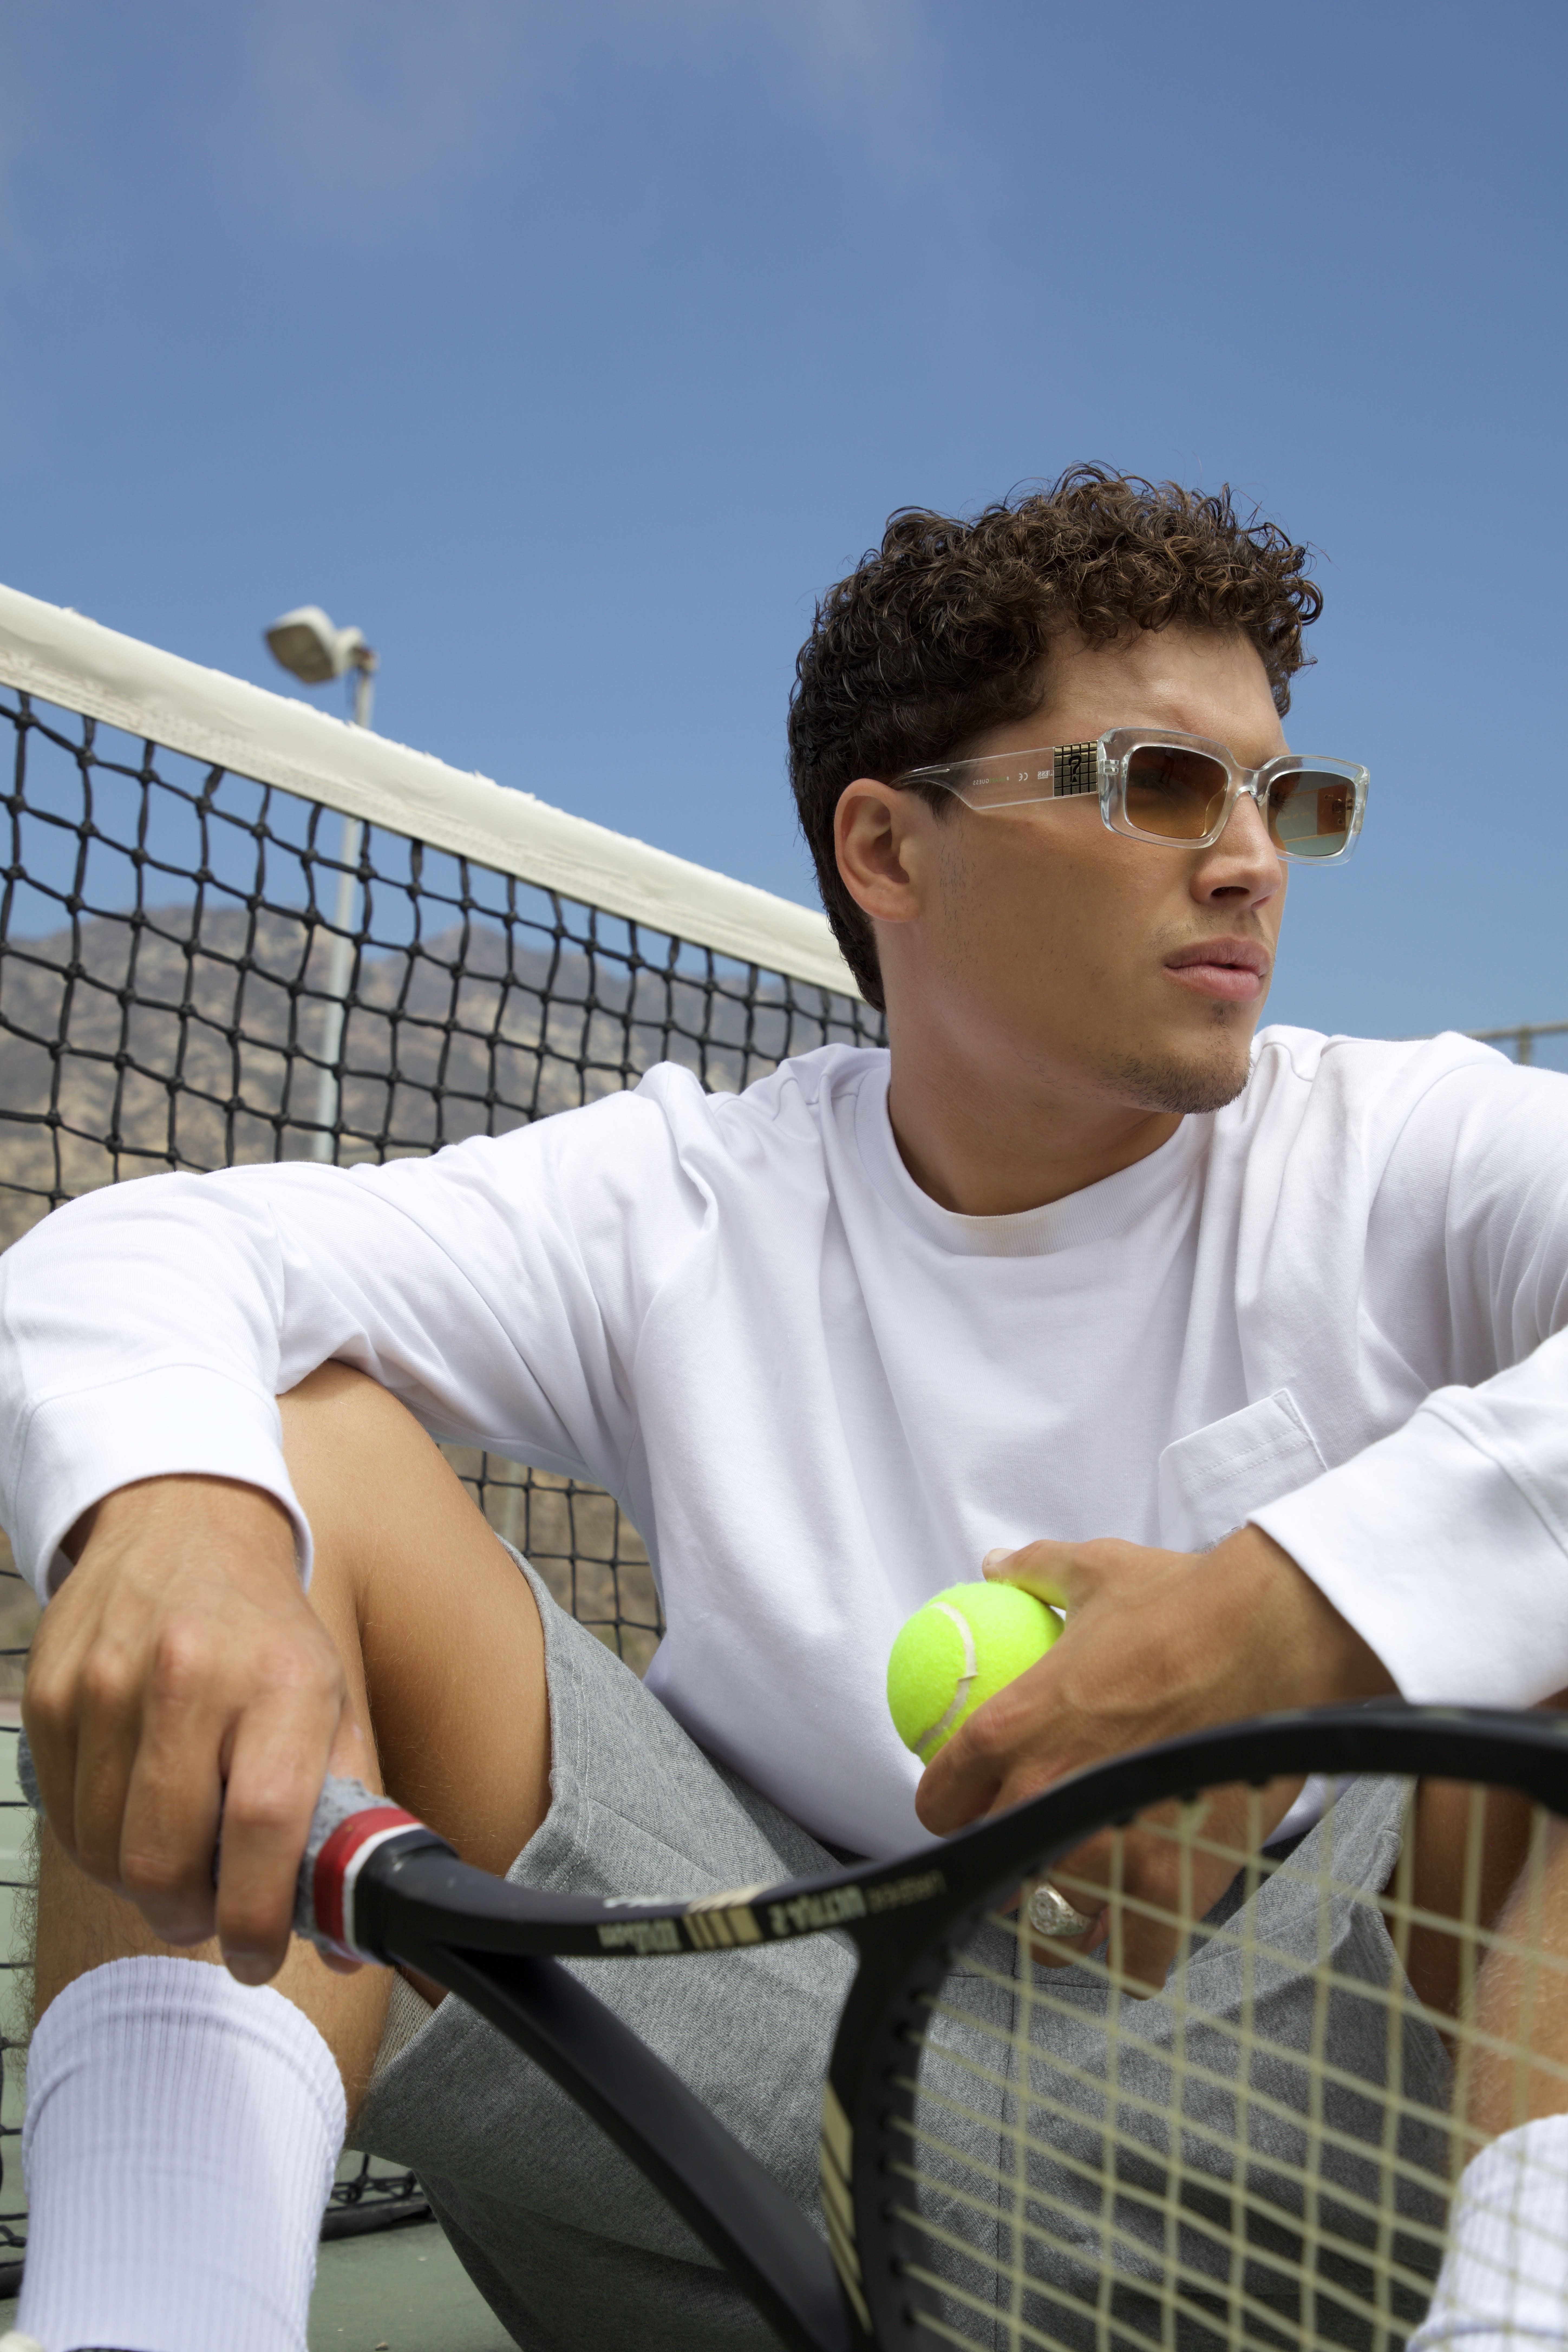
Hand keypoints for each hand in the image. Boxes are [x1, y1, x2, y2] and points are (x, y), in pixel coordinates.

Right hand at [23, 1475, 370, 1984]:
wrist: (185, 1522)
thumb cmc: (265, 1630)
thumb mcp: (331, 1697)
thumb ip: (344, 1812)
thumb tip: (349, 1935)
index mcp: (279, 1682)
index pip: (262, 1826)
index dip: (259, 1915)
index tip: (261, 1957)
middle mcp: (190, 1678)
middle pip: (166, 1858)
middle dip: (191, 1918)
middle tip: (211, 1917)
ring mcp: (108, 1684)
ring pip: (106, 1853)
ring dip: (143, 1886)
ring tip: (177, 1859)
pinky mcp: (51, 1693)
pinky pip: (66, 1818)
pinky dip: (100, 1844)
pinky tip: (134, 1815)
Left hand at [917, 1525, 1392, 1988]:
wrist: (1274, 1637)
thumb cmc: (1183, 1603)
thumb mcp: (1095, 1572)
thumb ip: (1035, 1571)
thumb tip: (996, 1564)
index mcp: (1012, 1733)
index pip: (939, 1804)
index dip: (949, 1807)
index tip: (971, 1804)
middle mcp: (1046, 1799)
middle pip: (991, 1869)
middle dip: (1005, 1862)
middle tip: (1034, 1846)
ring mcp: (1109, 1851)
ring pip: (1052, 1928)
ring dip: (1060, 1917)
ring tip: (1080, 1901)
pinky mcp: (1173, 1886)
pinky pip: (1133, 1960)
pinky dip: (1131, 1954)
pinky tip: (1136, 1933)